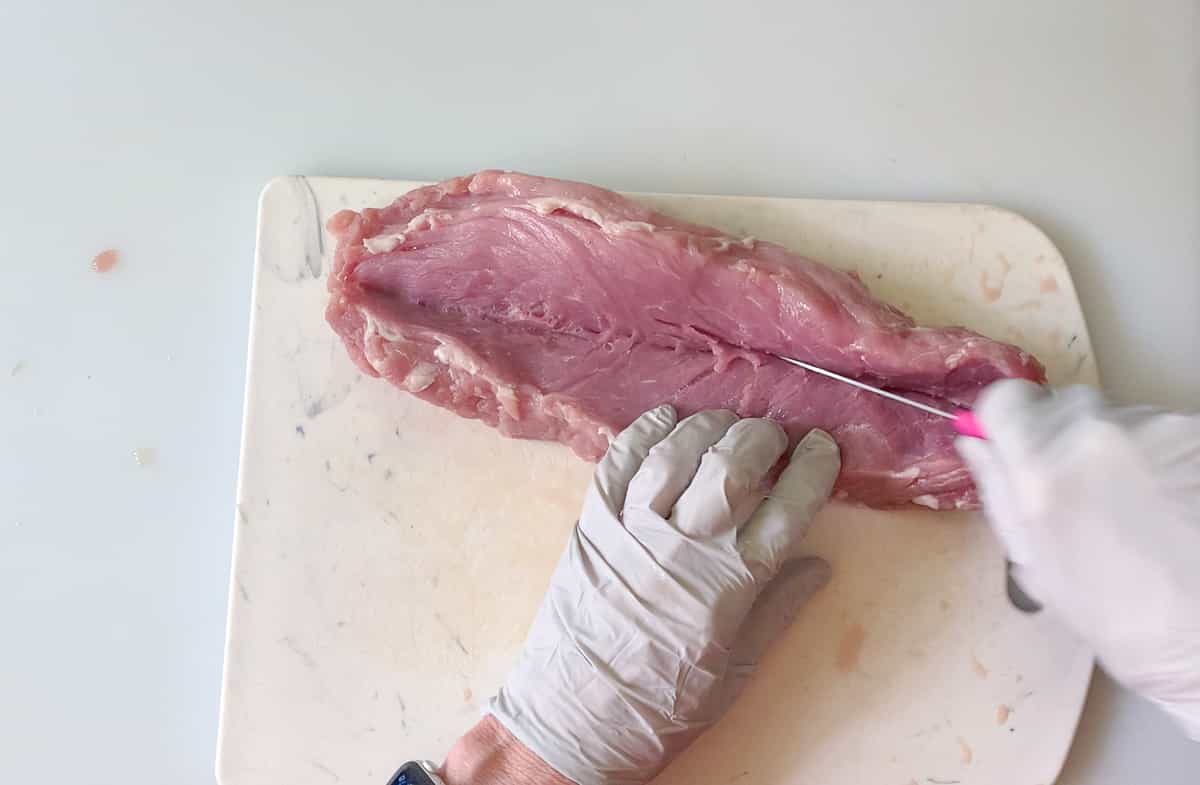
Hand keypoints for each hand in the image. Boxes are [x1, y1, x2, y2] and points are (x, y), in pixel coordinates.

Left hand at [480, 406, 840, 784]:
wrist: (575, 718)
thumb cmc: (663, 704)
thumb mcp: (736, 670)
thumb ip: (778, 609)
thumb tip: (818, 563)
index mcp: (731, 582)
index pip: (789, 506)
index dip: (814, 467)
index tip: (823, 448)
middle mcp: (684, 544)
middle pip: (734, 464)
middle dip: (763, 436)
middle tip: (774, 434)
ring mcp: (633, 527)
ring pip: (678, 451)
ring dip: (708, 425)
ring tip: (726, 422)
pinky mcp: (593, 522)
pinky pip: (620, 460)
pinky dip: (645, 431)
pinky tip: (665, 418)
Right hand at [957, 380, 1199, 738]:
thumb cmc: (1116, 619)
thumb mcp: (1036, 565)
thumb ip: (999, 493)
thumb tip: (974, 440)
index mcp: (1041, 469)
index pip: (1005, 397)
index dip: (1008, 422)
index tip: (1018, 448)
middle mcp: (1096, 433)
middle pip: (1064, 404)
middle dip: (1064, 437)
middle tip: (1083, 490)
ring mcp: (1158, 429)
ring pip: (1119, 418)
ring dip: (1118, 448)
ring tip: (1138, 505)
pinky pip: (1165, 432)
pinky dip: (1162, 458)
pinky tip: (1173, 504)